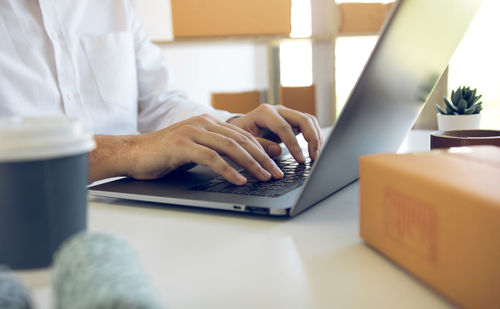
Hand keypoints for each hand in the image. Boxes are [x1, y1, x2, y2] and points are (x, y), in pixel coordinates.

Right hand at [124, 114, 283, 184]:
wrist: (133, 153)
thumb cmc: (164, 155)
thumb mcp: (195, 150)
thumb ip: (216, 151)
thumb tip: (240, 164)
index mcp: (208, 123)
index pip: (242, 134)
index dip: (262, 148)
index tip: (277, 162)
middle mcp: (203, 123)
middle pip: (241, 140)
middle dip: (262, 157)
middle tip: (277, 172)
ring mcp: (192, 132)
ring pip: (230, 147)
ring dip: (251, 164)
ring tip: (264, 177)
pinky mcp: (181, 145)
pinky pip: (211, 158)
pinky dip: (228, 170)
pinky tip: (239, 181)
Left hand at [227, 104, 322, 161]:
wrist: (239, 126)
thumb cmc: (239, 135)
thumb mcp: (244, 141)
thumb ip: (260, 145)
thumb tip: (278, 151)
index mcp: (264, 113)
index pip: (284, 127)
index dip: (294, 144)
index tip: (300, 160)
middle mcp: (278, 110)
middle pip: (302, 119)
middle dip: (312, 138)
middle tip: (314, 157)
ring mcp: (286, 113)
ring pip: (308, 120)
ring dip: (316, 136)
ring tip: (316, 154)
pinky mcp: (292, 119)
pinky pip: (308, 124)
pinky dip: (314, 135)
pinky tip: (315, 149)